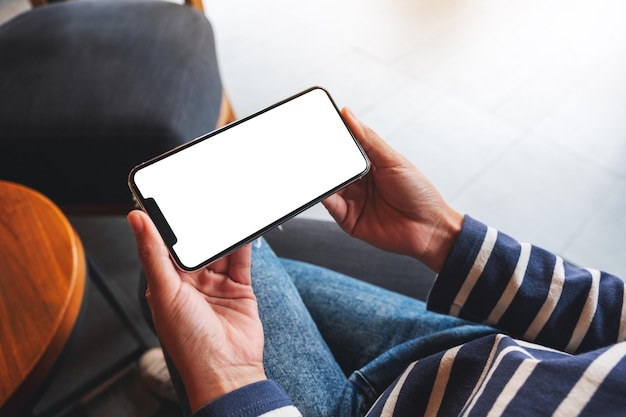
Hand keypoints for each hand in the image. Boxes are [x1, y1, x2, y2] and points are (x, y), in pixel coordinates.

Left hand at [127, 210, 265, 411]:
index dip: (165, 225)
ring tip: (223, 211)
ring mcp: (216, 286)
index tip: (167, 201)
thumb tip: (136, 220)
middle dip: (198, 226)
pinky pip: (240, 260)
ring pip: (218, 250)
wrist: (227, 368)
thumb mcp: (164, 292)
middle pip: (195, 246)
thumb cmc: (189, 342)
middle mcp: (191, 284)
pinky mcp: (239, 289)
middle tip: (199, 201)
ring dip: (220, 233)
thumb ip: (153, 253)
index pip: (164, 247)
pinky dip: (241, 244)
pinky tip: (240, 229)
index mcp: (166, 285)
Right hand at [323, 108, 462, 271]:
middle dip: (321, 157)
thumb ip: (367, 139)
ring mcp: (352, 201)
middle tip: (310, 145)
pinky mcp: (348, 220)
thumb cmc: (419, 193)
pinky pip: (330, 205)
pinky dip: (322, 195)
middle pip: (333, 167)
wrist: (429, 228)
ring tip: (310, 164)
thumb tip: (347, 113)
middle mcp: (358, 183)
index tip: (319, 124)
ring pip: (328, 185)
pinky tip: (320, 186)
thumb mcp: (392, 160)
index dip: (332, 138)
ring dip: (319, 176)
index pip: (344, 148)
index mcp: (369, 165)